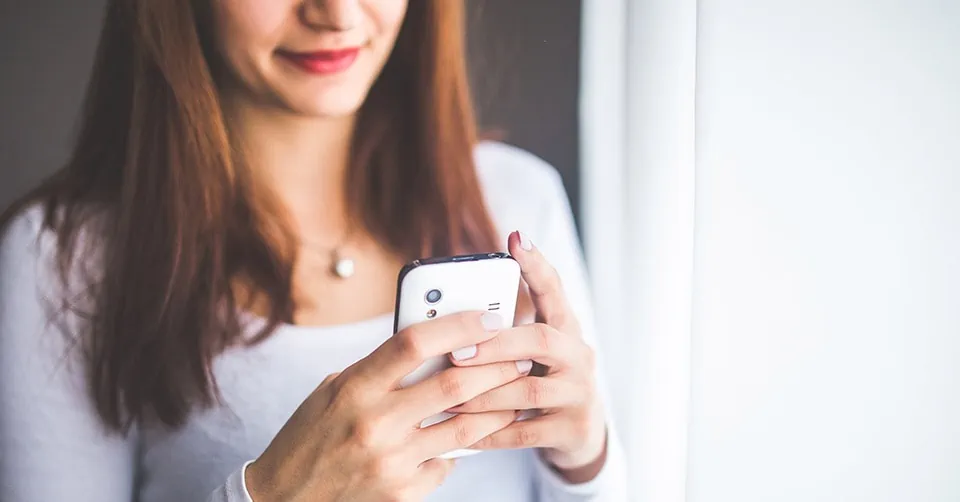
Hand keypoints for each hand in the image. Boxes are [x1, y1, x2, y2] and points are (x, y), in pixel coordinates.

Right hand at [246, 311, 526, 501]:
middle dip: (496, 366)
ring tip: (514, 395)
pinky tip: (467, 440)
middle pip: (453, 385)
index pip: (414, 343)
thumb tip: (433, 345)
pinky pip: (446, 464)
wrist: (284, 501)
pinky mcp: (402, 494)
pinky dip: (459, 450)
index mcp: (353, 388)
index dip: (458, 324)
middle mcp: (374, 423)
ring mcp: (391, 462)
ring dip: (496, 409)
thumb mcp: (333, 392)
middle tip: (518, 356)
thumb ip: (378, 371)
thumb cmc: (309, 438)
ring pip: (465, 429)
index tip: (487, 317)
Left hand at [446, 231, 608, 479]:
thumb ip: (502, 335)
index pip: (554, 290)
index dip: (537, 265)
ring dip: (484, 393)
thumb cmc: (540, 382)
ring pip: (529, 390)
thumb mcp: (530, 353)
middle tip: (456, 352)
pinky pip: (525, 432)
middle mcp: (579, 356)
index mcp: (565, 329)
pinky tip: (463, 433)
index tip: (516, 238)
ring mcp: (580, 393)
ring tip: (448, 397)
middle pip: (542, 340)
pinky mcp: (573, 428)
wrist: (580, 434)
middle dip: (495, 345)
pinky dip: (491, 432)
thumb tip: (445, 318)